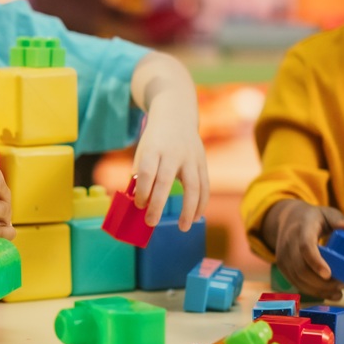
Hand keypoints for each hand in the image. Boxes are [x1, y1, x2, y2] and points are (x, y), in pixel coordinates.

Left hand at [132, 110, 209, 229]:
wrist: (176, 116)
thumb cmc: (154, 141)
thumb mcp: (143, 152)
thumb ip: (141, 175)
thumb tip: (139, 204)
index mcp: (154, 149)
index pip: (147, 172)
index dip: (143, 191)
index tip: (140, 205)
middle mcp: (173, 153)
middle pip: (166, 181)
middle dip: (158, 204)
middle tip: (151, 222)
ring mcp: (191, 158)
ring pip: (193, 186)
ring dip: (188, 209)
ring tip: (183, 227)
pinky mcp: (202, 162)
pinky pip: (204, 186)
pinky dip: (201, 203)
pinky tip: (195, 217)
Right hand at [263, 199, 343, 299]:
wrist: (287, 219)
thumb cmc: (313, 218)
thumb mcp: (327, 214)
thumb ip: (339, 220)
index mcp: (302, 228)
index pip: (305, 247)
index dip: (315, 262)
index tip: (328, 274)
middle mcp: (289, 244)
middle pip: (301, 268)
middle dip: (322, 282)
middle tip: (343, 285)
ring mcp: (283, 257)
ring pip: (298, 279)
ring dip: (319, 289)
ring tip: (339, 292)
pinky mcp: (283, 267)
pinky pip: (297, 283)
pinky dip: (313, 291)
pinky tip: (329, 293)